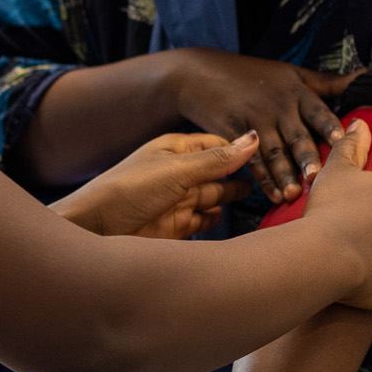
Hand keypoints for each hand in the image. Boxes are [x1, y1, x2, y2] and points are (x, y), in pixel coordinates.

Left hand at [56, 132, 256, 238]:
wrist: (91, 232)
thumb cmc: (126, 191)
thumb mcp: (176, 171)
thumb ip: (217, 160)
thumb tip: (253, 139)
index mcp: (175, 150)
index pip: (218, 145)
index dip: (243, 151)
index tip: (274, 155)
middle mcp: (177, 174)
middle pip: (219, 173)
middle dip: (244, 177)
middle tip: (279, 181)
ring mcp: (176, 201)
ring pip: (215, 198)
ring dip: (234, 200)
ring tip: (268, 201)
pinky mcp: (173, 229)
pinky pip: (204, 221)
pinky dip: (219, 221)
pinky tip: (236, 220)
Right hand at [167, 47, 354, 203]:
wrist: (199, 74)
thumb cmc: (253, 74)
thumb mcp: (291, 73)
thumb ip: (327, 82)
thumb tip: (367, 75)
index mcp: (295, 92)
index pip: (317, 110)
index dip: (329, 126)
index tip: (343, 141)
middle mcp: (277, 107)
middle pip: (295, 135)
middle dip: (306, 157)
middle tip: (318, 178)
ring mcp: (254, 121)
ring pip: (273, 152)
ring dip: (284, 175)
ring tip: (294, 195)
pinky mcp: (233, 135)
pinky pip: (251, 161)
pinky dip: (262, 180)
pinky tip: (273, 196)